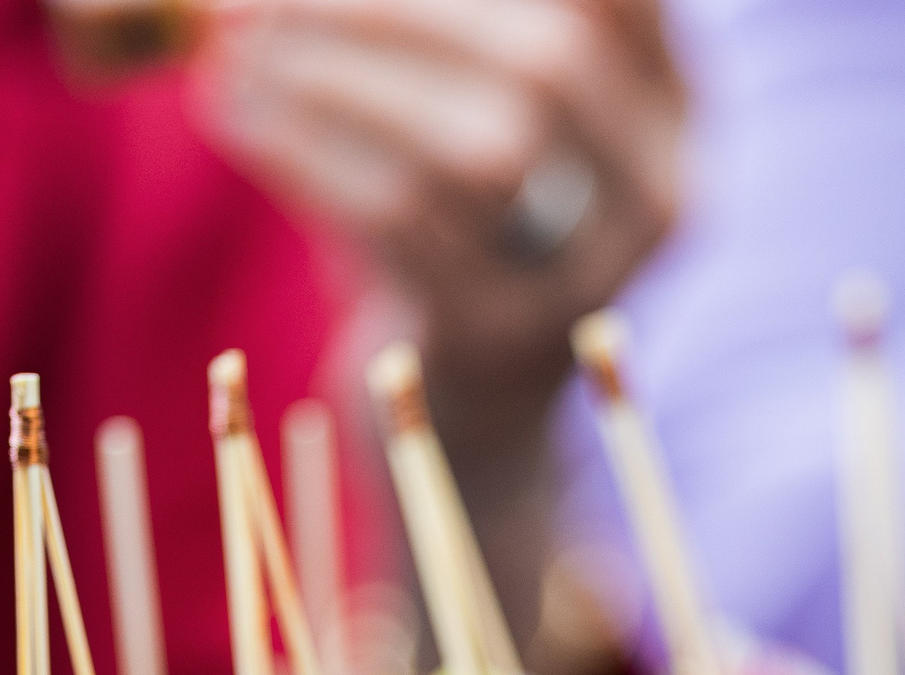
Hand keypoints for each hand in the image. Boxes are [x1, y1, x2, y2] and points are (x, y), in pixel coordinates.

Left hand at [200, 0, 682, 463]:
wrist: (462, 403)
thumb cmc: (453, 215)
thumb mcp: (478, 103)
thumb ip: (446, 25)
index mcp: (668, 107)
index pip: (616, 3)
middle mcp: (657, 192)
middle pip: (546, 62)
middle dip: (393, 9)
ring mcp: (588, 277)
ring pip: (473, 148)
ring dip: (337, 80)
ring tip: (238, 49)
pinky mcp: (500, 336)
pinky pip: (398, 222)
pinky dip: (304, 154)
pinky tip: (236, 115)